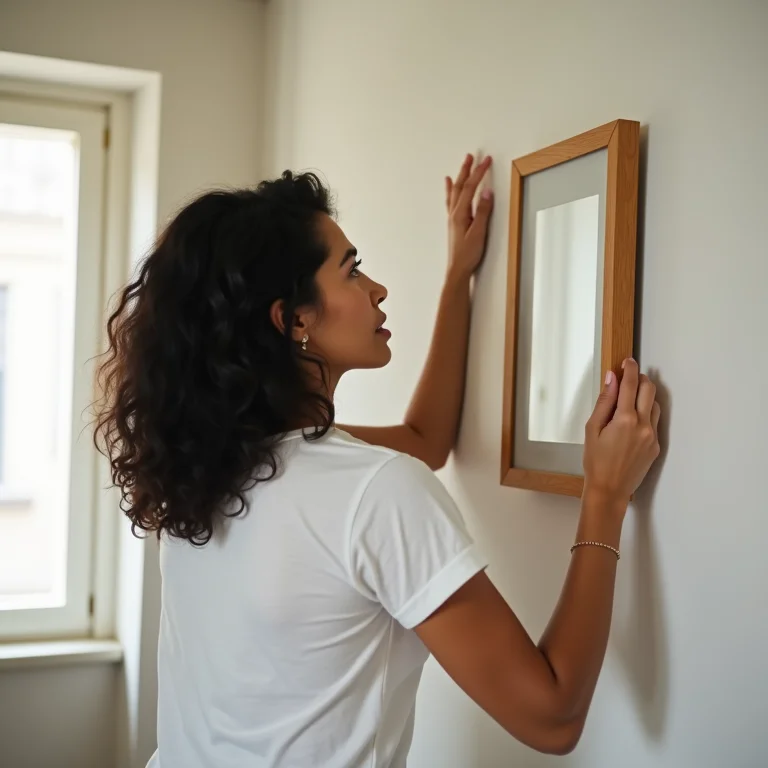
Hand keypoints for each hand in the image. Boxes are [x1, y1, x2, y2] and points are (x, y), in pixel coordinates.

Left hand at [445, 153, 493, 281]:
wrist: (457, 269)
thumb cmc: (468, 254)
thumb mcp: (479, 232)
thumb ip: (483, 212)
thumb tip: (487, 192)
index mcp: (460, 213)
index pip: (471, 188)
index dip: (479, 173)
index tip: (487, 160)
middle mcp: (454, 213)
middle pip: (461, 186)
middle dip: (467, 170)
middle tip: (472, 156)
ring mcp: (453, 217)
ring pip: (455, 191)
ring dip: (460, 177)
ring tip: (463, 165)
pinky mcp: (454, 223)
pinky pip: (451, 200)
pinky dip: (451, 190)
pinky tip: (449, 185)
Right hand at [583, 359, 660, 507]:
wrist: (609, 490)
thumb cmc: (595, 461)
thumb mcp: (592, 428)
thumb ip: (604, 402)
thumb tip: (611, 379)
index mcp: (625, 419)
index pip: (631, 384)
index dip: (629, 369)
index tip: (627, 361)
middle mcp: (643, 425)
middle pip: (649, 389)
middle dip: (640, 379)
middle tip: (628, 377)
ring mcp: (652, 435)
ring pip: (655, 404)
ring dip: (645, 396)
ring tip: (629, 400)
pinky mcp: (656, 445)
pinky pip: (654, 422)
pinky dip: (646, 414)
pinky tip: (632, 421)